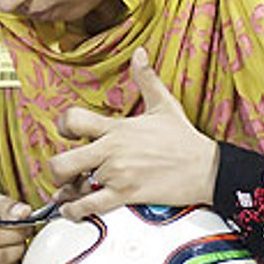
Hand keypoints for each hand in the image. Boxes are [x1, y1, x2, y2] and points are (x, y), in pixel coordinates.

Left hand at [46, 47, 218, 219]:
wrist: (206, 168)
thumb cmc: (184, 139)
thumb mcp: (164, 103)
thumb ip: (146, 78)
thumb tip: (140, 53)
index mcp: (116, 128)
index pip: (73, 120)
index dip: (63, 126)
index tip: (66, 133)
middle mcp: (112, 151)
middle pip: (63, 161)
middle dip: (56, 168)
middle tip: (61, 170)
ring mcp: (117, 174)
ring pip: (74, 186)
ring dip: (66, 192)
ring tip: (67, 192)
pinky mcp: (126, 195)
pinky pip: (91, 206)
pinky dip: (76, 210)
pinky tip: (72, 209)